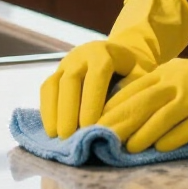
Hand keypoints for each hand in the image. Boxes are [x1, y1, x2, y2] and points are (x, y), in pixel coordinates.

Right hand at [39, 0, 187, 137]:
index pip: (97, 74)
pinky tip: (51, 129)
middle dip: (69, 109)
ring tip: (57, 136)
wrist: (123, 53)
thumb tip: (120, 119)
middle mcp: (81, 54)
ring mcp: (66, 62)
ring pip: (54, 84)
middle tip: (69, 136)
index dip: (92, 99)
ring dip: (54, 111)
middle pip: (70, 80)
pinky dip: (47, 109)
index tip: (90, 124)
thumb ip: (132, 92)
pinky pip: (47, 89)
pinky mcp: (57, 73)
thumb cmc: (135, 69)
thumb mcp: (141, 75)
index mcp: (104, 52)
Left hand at [99, 2, 187, 151]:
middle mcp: (178, 81)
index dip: (112, 108)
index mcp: (167, 72)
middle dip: (118, 123)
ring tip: (126, 149)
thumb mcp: (177, 77)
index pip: (132, 90)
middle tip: (99, 140)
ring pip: (162, 117)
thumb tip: (120, 113)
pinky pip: (187, 129)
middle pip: (142, 104)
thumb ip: (154, 90)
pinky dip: (172, 140)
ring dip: (142, 135)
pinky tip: (160, 150)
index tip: (93, 124)